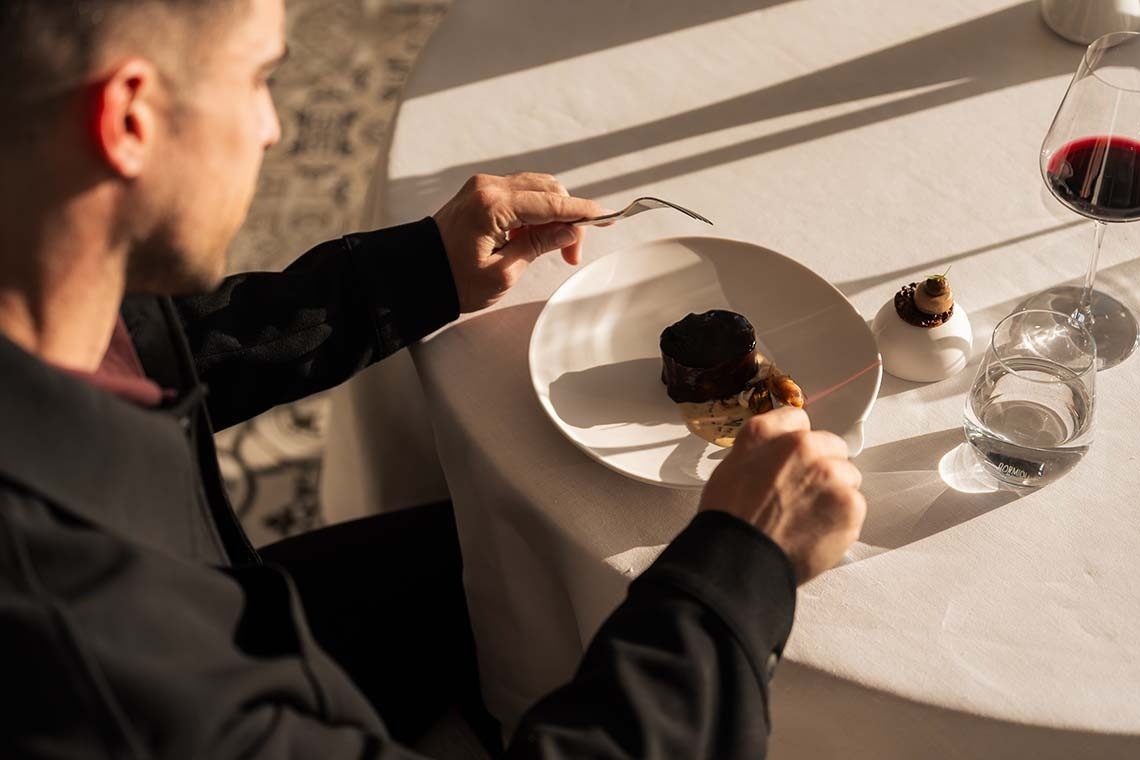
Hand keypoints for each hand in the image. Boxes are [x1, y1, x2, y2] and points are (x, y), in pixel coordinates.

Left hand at [432, 173, 606, 311]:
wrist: (415, 274)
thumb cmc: (452, 279)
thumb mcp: (502, 273)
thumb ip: (538, 246)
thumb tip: (568, 232)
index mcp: (492, 206)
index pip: (550, 203)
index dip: (581, 212)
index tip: (606, 216)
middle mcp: (488, 187)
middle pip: (547, 190)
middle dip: (567, 217)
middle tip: (571, 253)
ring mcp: (483, 186)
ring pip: (536, 189)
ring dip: (553, 214)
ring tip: (554, 247)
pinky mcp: (481, 192)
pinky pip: (521, 193)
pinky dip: (536, 210)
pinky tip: (534, 236)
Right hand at [698, 407, 865, 583]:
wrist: (740, 560)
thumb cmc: (730, 519)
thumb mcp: (731, 465)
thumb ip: (760, 444)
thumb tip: (779, 441)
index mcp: (770, 434)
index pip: (798, 420)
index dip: (795, 443)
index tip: (792, 458)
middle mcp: (804, 447)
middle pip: (831, 447)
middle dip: (822, 467)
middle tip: (801, 495)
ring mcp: (831, 474)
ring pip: (847, 477)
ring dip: (834, 493)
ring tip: (808, 517)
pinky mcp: (849, 505)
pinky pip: (855, 506)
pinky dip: (841, 520)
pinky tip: (816, 531)